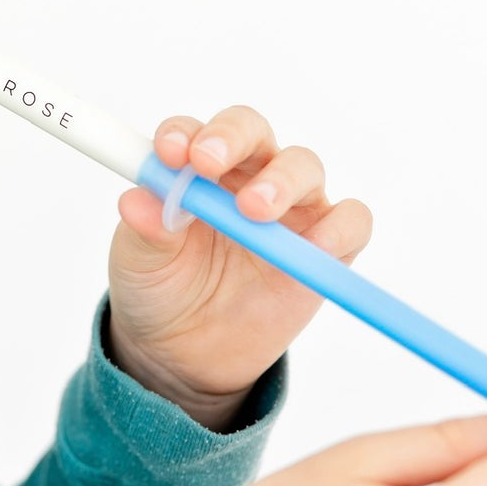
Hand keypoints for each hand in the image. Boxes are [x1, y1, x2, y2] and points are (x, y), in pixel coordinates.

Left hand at [107, 105, 372, 418]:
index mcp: (193, 169)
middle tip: (208, 164)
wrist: (185, 355)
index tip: (168, 154)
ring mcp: (288, 208)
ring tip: (254, 210)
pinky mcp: (324, 247)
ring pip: (303, 166)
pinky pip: (350, 221)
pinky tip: (317, 245)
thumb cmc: (159, 290)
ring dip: (281, 180)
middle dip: (231, 137)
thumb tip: (136, 200)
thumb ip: (144, 229)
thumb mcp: (139, 262)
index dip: (182, 134)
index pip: (192, 132)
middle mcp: (243, 175)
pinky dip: (340, 226)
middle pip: (250, 131)